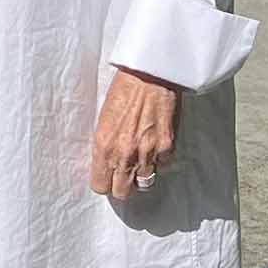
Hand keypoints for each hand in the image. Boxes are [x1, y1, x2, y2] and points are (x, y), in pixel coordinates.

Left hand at [91, 68, 178, 201]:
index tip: (107, 176)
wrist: (150, 74)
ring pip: (144, 184)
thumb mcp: (103, 119)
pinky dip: (160, 160)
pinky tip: (155, 145)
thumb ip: (104, 145)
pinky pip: (163, 167)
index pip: (100, 186)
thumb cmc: (124, 90)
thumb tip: (106, 163)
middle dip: (122, 185)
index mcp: (103, 146)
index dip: (104, 182)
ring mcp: (147, 152)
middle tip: (124, 172)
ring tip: (141, 159)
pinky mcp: (167, 147)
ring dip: (142, 174)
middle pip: (122, 192)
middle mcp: (125, 154)